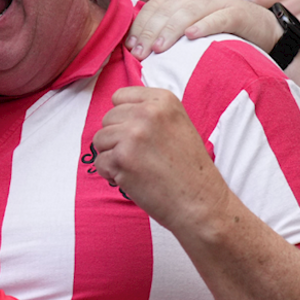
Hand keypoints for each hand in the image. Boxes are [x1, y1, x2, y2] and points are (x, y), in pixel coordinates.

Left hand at [91, 87, 230, 231]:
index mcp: (163, 100)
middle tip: (139, 157)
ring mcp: (133, 134)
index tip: (137, 135)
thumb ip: (151, 113)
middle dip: (116, 139)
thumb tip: (117, 111)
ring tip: (136, 168)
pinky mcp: (121, 158)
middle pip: (108, 118)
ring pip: (100, 139)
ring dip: (111, 156)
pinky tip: (132, 180)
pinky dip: (110, 175)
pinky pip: (99, 162)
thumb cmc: (189, 169)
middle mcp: (147, 112)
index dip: (124, 118)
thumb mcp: (178, 124)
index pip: (120, 96)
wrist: (200, 202)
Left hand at [125, 0, 281, 60]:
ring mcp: (220, 1)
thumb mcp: (192, 30)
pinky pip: (220, 17)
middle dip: (151, 30)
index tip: (130, 47)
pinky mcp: (239, 12)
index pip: (155, 6)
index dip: (141, 25)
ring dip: (172, 28)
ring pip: (190, 10)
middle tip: (140, 53)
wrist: (264, 31)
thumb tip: (137, 47)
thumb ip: (168, 31)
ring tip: (159, 48)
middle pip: (169, 8)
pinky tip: (192, 36)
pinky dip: (205, 25)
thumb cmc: (222, 34)